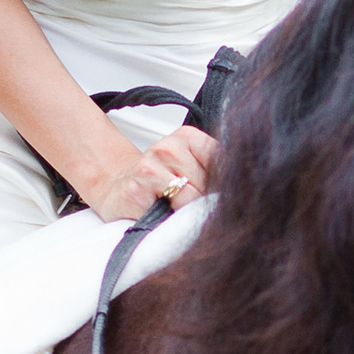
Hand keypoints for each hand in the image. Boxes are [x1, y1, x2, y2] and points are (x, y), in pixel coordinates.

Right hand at [65, 122, 216, 219]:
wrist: (115, 191)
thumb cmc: (157, 185)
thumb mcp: (189, 172)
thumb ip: (212, 175)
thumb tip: (238, 194)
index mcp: (188, 137)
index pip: (224, 159)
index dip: (226, 184)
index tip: (218, 195)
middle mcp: (169, 146)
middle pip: (211, 181)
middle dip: (205, 199)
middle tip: (186, 203)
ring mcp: (152, 163)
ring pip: (193, 196)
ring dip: (186, 209)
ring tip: (170, 205)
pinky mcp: (139, 184)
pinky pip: (172, 207)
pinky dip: (170, 216)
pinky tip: (158, 209)